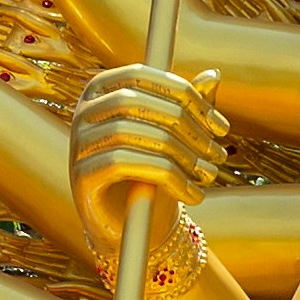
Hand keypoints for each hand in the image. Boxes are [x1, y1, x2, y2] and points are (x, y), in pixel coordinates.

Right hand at [71, 64, 226, 261]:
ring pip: (130, 132)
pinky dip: (167, 177)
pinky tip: (192, 194)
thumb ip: (188, 105)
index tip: (220, 126)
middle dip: (187, 128)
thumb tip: (213, 75)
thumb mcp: (174, 136)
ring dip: (181, 154)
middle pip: (136, 102)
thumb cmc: (151, 172)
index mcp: (102, 89)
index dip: (185, 95)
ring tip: (208, 175)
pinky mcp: (81, 175)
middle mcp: (84, 111)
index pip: (142, 75)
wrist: (129, 225)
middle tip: (219, 154)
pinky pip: (123, 163)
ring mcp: (78, 142)